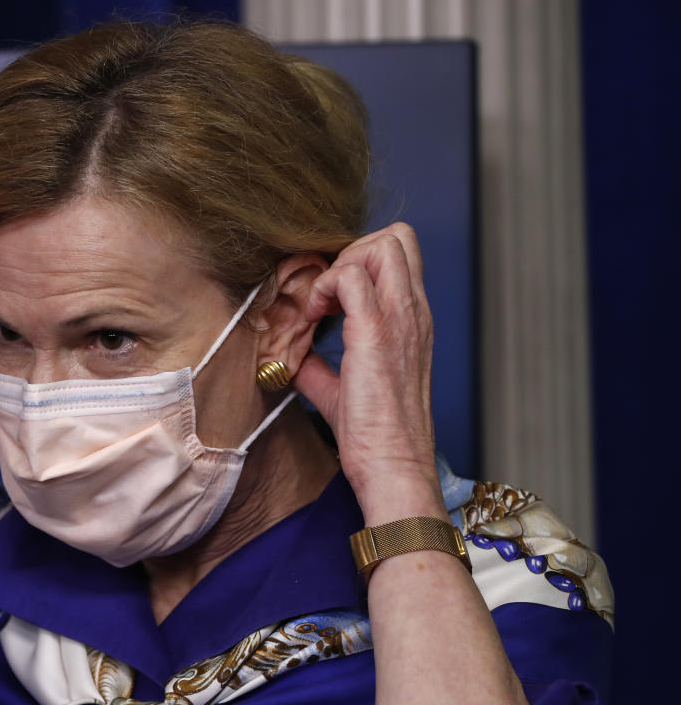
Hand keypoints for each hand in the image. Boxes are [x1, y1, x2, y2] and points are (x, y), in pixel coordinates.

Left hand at [292, 223, 444, 524]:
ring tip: (319, 303)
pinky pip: (350, 277)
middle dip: (352, 249)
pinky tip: (312, 316)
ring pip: (382, 244)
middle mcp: (413, 312)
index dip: (358, 260)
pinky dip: (324, 286)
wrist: (393, 466)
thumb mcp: (342, 391)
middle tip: (326, 291)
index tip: (328, 296)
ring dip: (340, 263)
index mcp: (412, 321)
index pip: (399, 255)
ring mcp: (400, 319)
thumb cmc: (375, 436)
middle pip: (397, 237)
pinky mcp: (377, 333)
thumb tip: (292, 357)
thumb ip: (321, 367)